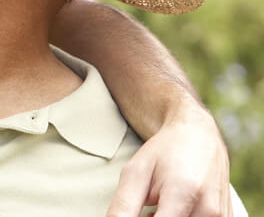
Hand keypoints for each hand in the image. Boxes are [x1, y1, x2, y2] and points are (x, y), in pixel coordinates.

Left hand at [106, 106, 231, 216]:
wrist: (198, 136)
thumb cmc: (163, 153)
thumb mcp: (135, 173)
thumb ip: (124, 205)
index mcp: (184, 193)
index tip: (141, 212)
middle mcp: (209, 209)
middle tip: (148, 209)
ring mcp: (222, 216)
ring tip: (161, 206)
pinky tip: (175, 210)